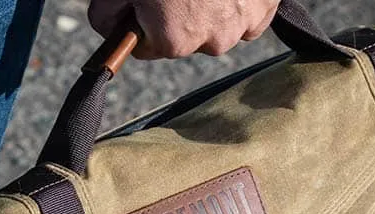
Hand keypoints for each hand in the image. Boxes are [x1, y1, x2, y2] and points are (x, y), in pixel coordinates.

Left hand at [87, 0, 281, 58]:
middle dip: (177, 14)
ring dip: (210, 9)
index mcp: (172, 40)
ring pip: (218, 28)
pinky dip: (238, 3)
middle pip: (185, 38)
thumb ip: (108, 14)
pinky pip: (249, 17)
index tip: (145, 1)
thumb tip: (112, 33)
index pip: (147, 47)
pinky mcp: (266, 7)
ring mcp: (242, 24)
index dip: (141, 21)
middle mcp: (211, 41)